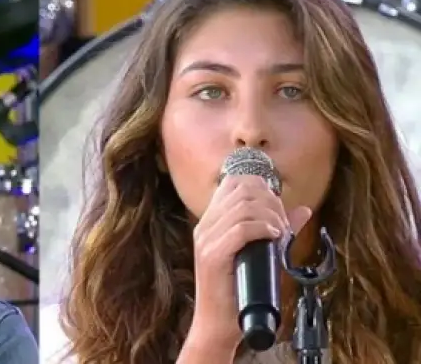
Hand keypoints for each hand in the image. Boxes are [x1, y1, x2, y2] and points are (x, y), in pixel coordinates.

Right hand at [185, 175, 311, 354]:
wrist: (218, 325)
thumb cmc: (239, 292)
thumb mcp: (261, 253)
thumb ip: (276, 228)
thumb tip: (303, 210)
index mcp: (211, 222)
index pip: (233, 183)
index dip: (262, 187)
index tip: (278, 209)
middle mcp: (205, 227)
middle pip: (241, 190)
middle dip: (271, 202)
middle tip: (284, 225)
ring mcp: (206, 241)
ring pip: (243, 207)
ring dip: (271, 216)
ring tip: (281, 234)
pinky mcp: (212, 257)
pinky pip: (240, 230)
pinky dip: (263, 229)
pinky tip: (275, 238)